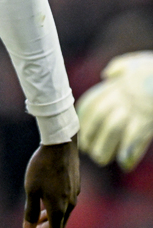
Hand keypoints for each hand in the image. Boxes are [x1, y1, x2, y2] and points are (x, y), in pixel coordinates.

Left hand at [23, 135, 79, 227]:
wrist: (60, 144)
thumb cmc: (42, 166)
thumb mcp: (31, 189)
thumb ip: (31, 211)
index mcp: (59, 208)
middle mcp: (70, 204)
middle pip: (60, 224)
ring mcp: (74, 193)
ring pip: (64, 212)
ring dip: (51, 218)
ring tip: (39, 217)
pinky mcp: (75, 184)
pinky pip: (66, 202)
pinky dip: (57, 207)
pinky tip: (48, 200)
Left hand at [77, 51, 152, 170]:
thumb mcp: (135, 63)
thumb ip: (119, 68)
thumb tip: (106, 75)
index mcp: (116, 85)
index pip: (91, 102)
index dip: (83, 119)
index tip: (80, 132)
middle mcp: (123, 96)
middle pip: (99, 116)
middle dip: (89, 134)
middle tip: (86, 149)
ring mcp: (135, 108)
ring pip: (112, 128)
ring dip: (104, 145)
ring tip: (100, 159)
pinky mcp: (147, 120)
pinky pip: (134, 138)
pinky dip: (128, 152)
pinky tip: (123, 164)